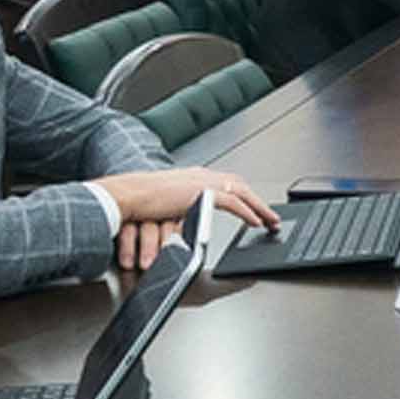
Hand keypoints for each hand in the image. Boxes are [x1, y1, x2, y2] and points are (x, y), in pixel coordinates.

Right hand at [91, 167, 277, 270]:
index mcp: (192, 176)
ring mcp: (202, 182)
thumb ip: (181, 209)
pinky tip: (256, 222)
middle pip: (239, 185)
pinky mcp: (202, 193)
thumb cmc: (138, 201)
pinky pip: (233, 203)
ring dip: (259, 207)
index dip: (243, 195)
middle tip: (271, 215)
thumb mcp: (166, 204)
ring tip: (270, 221)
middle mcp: (201, 175)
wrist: (128, 195)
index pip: (226, 183)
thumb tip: (187, 221)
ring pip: (242, 193)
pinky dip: (247, 213)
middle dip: (257, 201)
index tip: (253, 207)